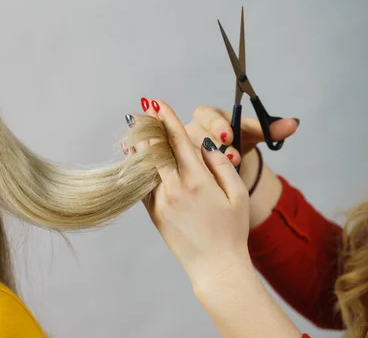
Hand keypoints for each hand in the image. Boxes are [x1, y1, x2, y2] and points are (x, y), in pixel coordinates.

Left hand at [130, 99, 250, 286]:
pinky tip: (133, 156)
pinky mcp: (153, 213)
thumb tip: (202, 145)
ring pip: (146, 166)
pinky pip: (143, 184)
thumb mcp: (237, 194)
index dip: (167, 119)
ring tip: (133, 127)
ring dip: (139, 145)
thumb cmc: (232, 230)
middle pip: (156, 149)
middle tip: (141, 109)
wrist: (215, 266)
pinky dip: (137, 168)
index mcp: (197, 181)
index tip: (157, 103)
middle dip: (149, 127)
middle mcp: (174, 189)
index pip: (178, 141)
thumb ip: (220, 165)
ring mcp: (160, 202)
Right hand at [184, 106, 298, 166]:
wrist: (229, 158)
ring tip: (227, 171)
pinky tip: (212, 182)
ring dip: (209, 163)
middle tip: (233, 158)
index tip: (230, 135)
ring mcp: (183, 148)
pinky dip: (201, 174)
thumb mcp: (254, 134)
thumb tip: (293, 123)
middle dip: (216, 147)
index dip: (218, 125)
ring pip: (191, 153)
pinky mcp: (182, 164)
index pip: (207, 115)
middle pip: (197, 134)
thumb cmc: (239, 140)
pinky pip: (187, 168)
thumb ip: (272, 129)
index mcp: (206, 115)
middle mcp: (192, 130)